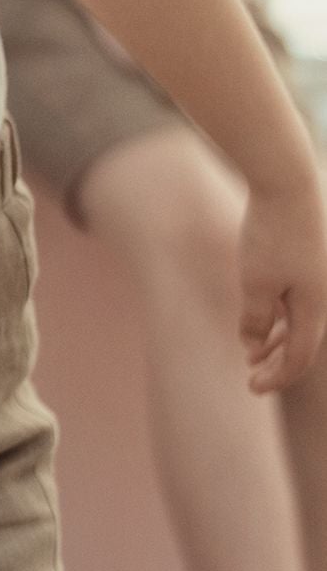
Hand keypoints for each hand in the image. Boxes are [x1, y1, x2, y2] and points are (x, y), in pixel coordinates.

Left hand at [239, 185, 326, 392]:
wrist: (288, 182)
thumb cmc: (270, 233)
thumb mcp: (255, 282)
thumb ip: (255, 319)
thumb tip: (252, 347)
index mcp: (316, 308)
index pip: (299, 358)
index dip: (276, 377)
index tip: (251, 388)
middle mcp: (325, 296)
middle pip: (303, 342)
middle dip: (276, 362)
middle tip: (252, 377)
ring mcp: (320, 276)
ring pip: (301, 319)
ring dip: (277, 337)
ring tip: (253, 349)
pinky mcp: (311, 258)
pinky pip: (299, 297)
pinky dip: (282, 312)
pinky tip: (264, 313)